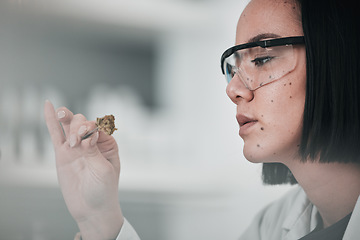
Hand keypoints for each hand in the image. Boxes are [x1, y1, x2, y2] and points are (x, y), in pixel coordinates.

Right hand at [44, 100, 123, 239]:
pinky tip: (49, 106)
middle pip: (83, 122)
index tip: (88, 141)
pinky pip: (56, 134)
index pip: (98, 126)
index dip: (91, 128)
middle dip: (79, 126)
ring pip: (69, 124)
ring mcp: (76, 147)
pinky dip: (51, 120)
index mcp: (107, 143)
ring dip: (66, 117)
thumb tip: (86, 134)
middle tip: (77, 144)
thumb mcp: (103, 170)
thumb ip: (93, 151)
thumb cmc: (104, 190)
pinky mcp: (62, 154)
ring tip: (61, 114)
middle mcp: (91, 142)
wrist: (92, 209)